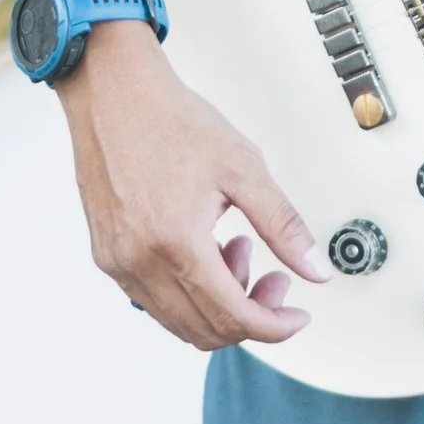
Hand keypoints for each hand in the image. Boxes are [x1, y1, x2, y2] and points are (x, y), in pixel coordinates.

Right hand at [57, 26, 320, 349]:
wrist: (115, 93)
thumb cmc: (172, 120)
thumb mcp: (244, 168)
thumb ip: (284, 226)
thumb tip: (316, 270)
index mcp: (175, 241)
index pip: (233, 317)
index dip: (274, 326)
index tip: (296, 316)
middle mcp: (139, 261)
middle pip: (205, 329)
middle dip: (251, 314)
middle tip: (274, 279)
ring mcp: (117, 262)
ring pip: (179, 321)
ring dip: (218, 303)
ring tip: (238, 250)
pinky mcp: (106, 255)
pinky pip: (153, 300)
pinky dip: (188, 291)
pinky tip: (206, 249)